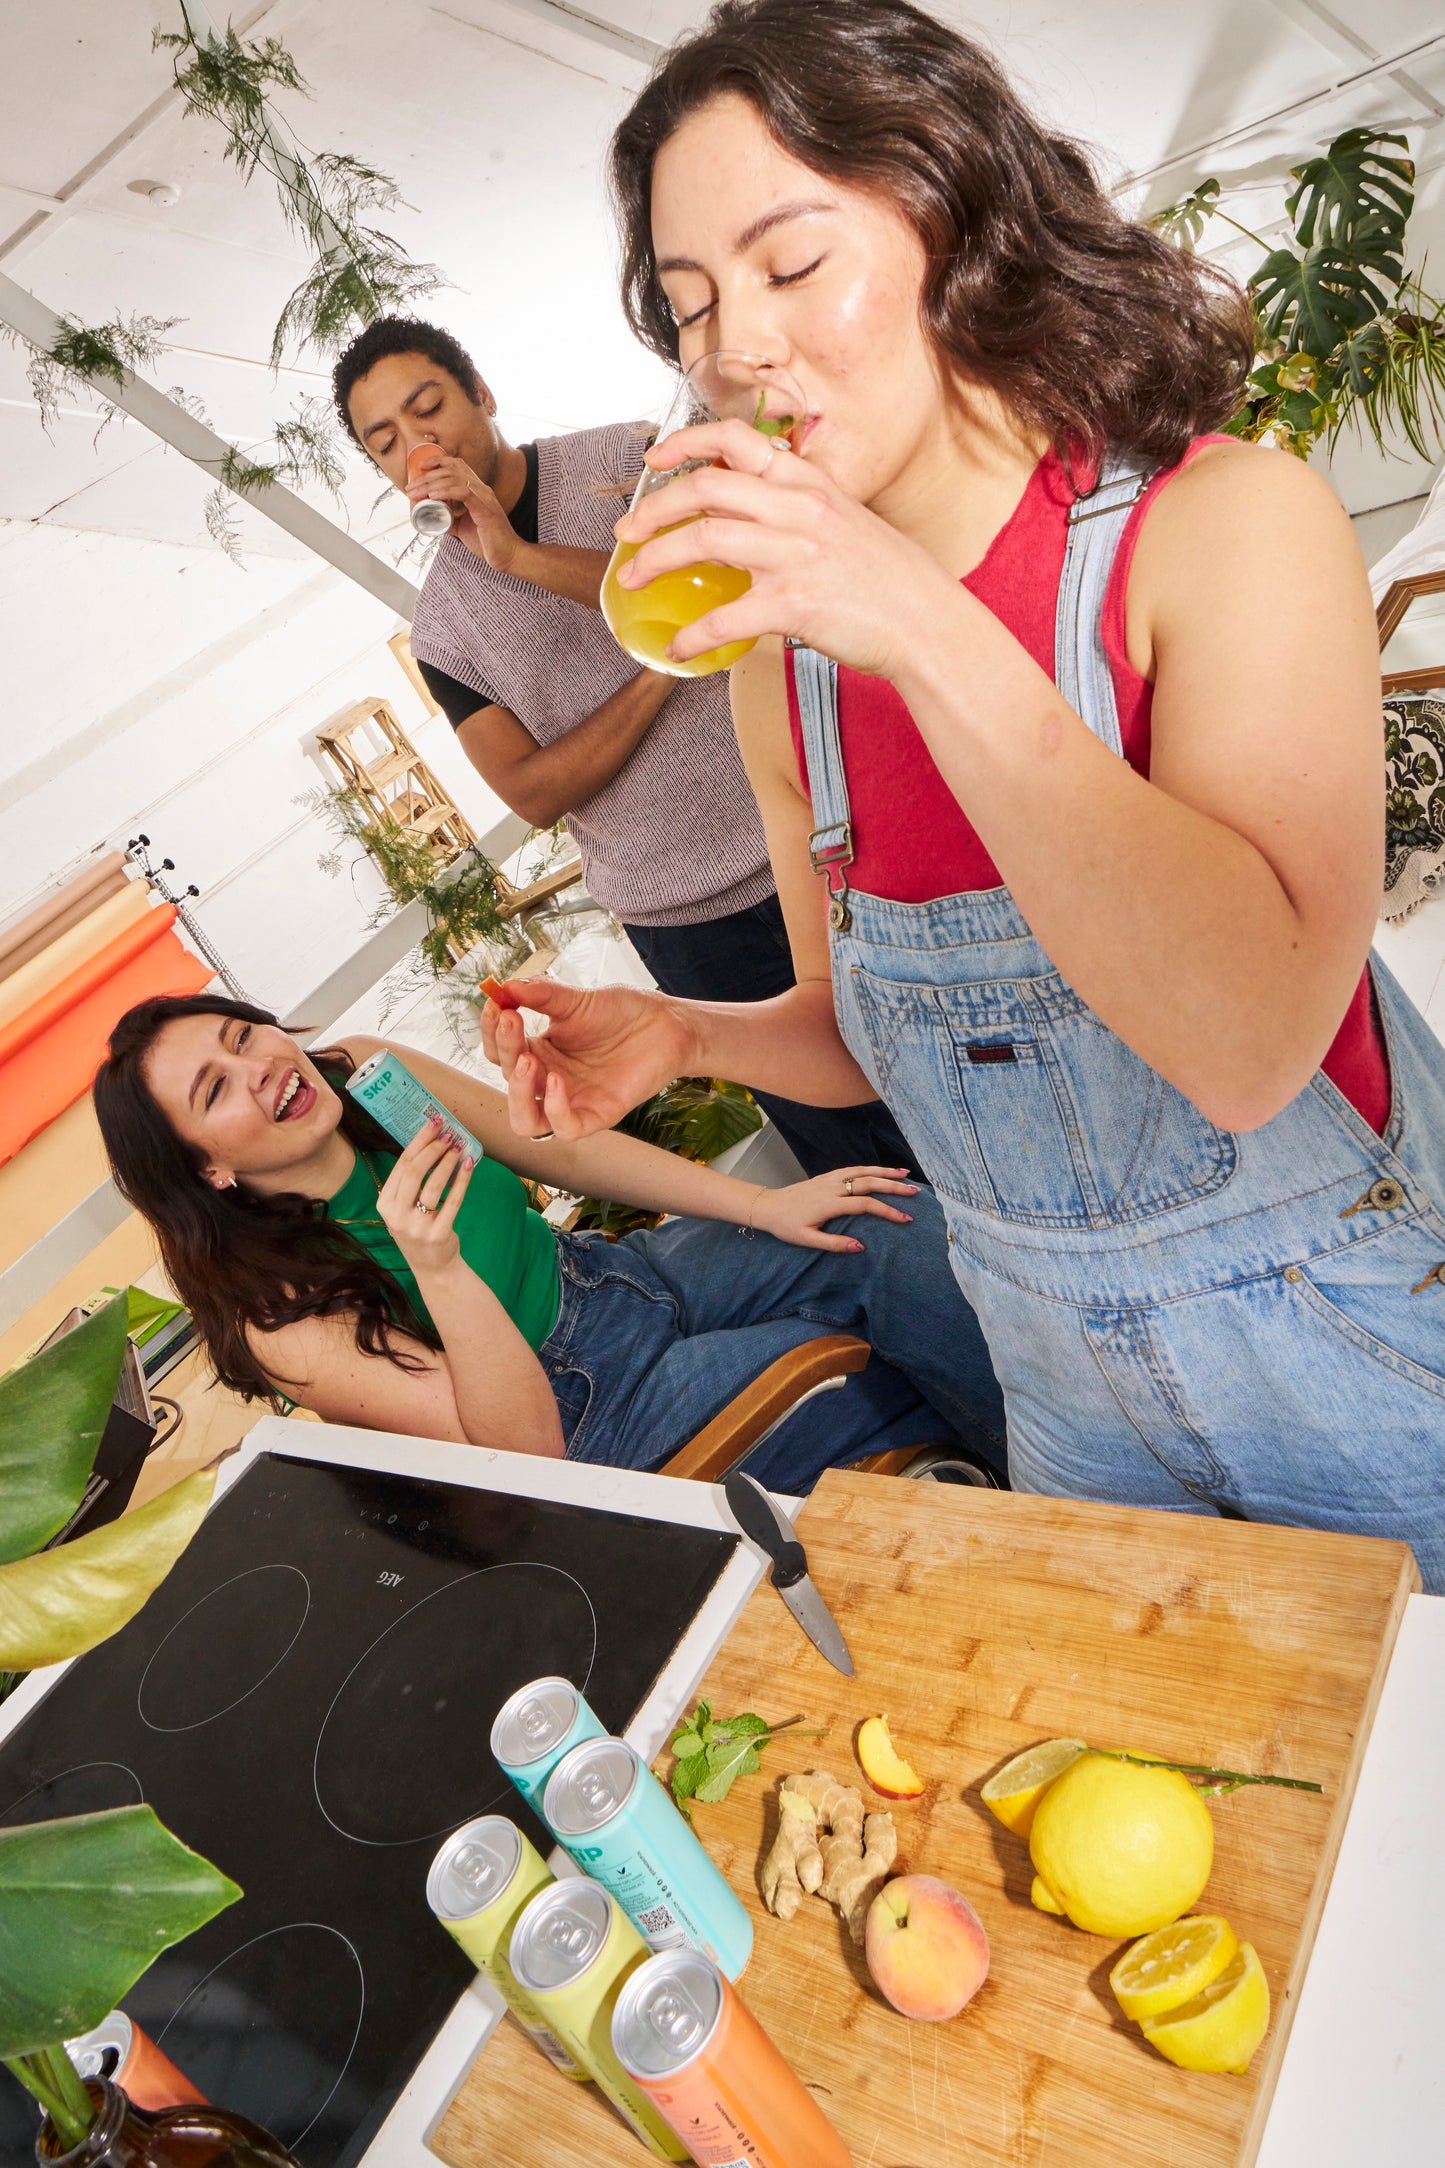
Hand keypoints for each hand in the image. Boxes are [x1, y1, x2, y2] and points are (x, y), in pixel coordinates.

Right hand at [375, 1118, 474, 1275]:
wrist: (433, 1267)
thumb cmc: (420, 1228)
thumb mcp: (405, 1207)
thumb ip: (411, 1181)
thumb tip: (431, 1141)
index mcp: (385, 1204)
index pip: (402, 1165)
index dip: (419, 1141)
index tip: (434, 1123)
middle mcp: (396, 1216)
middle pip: (414, 1172)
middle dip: (433, 1148)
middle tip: (449, 1134)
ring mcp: (416, 1227)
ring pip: (433, 1185)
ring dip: (448, 1161)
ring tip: (460, 1146)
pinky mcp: (437, 1234)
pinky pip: (453, 1201)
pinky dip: (462, 1180)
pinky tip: (470, 1164)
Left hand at [406, 452, 520, 573]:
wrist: (507, 556)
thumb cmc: (487, 543)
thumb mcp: (462, 527)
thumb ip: (449, 518)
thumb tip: (431, 516)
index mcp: (477, 490)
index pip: (457, 465)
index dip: (437, 461)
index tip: (420, 468)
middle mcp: (481, 489)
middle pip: (451, 470)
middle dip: (427, 475)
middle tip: (410, 487)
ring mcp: (484, 497)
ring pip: (454, 479)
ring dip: (431, 483)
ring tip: (416, 492)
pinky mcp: (485, 509)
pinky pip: (464, 492)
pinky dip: (446, 491)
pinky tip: (433, 495)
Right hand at [480, 979, 693, 1140]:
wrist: (665, 1024)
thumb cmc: (622, 1012)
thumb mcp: (577, 999)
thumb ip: (543, 994)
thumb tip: (507, 985)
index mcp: (539, 1051)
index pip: (498, 1051)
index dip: (490, 1031)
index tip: (494, 1004)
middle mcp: (547, 1079)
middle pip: (507, 1078)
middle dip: (504, 1049)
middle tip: (512, 1020)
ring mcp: (570, 1100)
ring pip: (525, 1120)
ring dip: (516, 1093)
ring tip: (525, 1060)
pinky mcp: (595, 1115)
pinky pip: (564, 1128)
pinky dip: (554, 1108)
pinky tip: (555, 1080)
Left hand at [613, 417, 957, 677]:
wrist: (929, 624)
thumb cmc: (889, 581)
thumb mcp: (844, 521)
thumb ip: (797, 508)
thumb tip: (748, 512)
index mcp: (809, 483)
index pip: (737, 440)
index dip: (686, 443)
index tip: (655, 459)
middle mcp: (800, 508)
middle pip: (705, 487)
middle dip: (653, 509)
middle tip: (628, 531)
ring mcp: (797, 554)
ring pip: (704, 539)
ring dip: (656, 560)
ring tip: (634, 581)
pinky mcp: (795, 603)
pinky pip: (725, 616)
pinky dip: (692, 635)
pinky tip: (678, 648)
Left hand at [749, 1166, 918, 1251]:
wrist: (768, 1206)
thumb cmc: (786, 1226)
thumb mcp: (807, 1240)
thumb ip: (834, 1244)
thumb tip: (860, 1247)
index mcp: (829, 1204)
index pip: (865, 1205)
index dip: (887, 1211)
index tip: (905, 1219)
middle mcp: (832, 1187)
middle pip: (868, 1183)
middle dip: (893, 1187)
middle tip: (914, 1192)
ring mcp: (830, 1179)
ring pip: (862, 1171)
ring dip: (884, 1172)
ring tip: (905, 1175)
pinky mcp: (827, 1176)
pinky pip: (853, 1168)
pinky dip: (870, 1168)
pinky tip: (882, 1171)